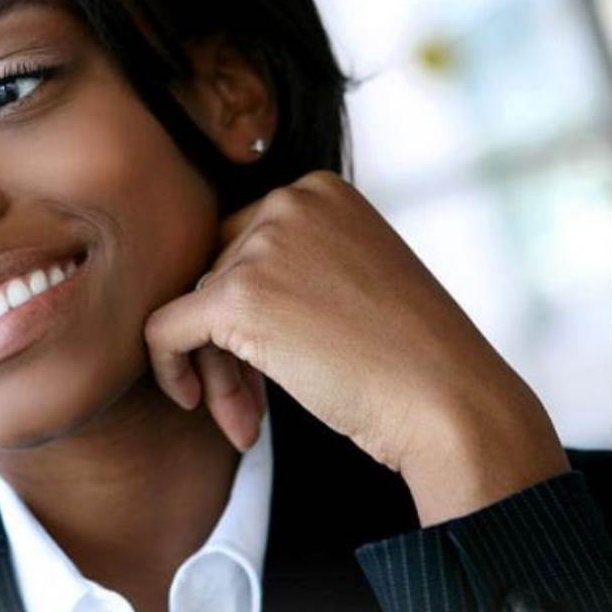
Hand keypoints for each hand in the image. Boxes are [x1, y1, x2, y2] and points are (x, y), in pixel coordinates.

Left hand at [144, 170, 568, 524]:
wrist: (449, 404)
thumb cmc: (407, 359)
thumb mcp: (350, 280)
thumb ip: (289, 265)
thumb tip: (195, 289)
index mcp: (319, 190)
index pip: (240, 246)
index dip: (246, 311)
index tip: (277, 363)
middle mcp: (290, 201)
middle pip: (213, 276)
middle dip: (225, 346)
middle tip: (253, 407)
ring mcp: (263, 245)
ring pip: (192, 309)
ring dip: (215, 371)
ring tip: (246, 422)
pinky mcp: (237, 296)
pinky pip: (162, 330)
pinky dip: (169, 369)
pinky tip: (193, 404)